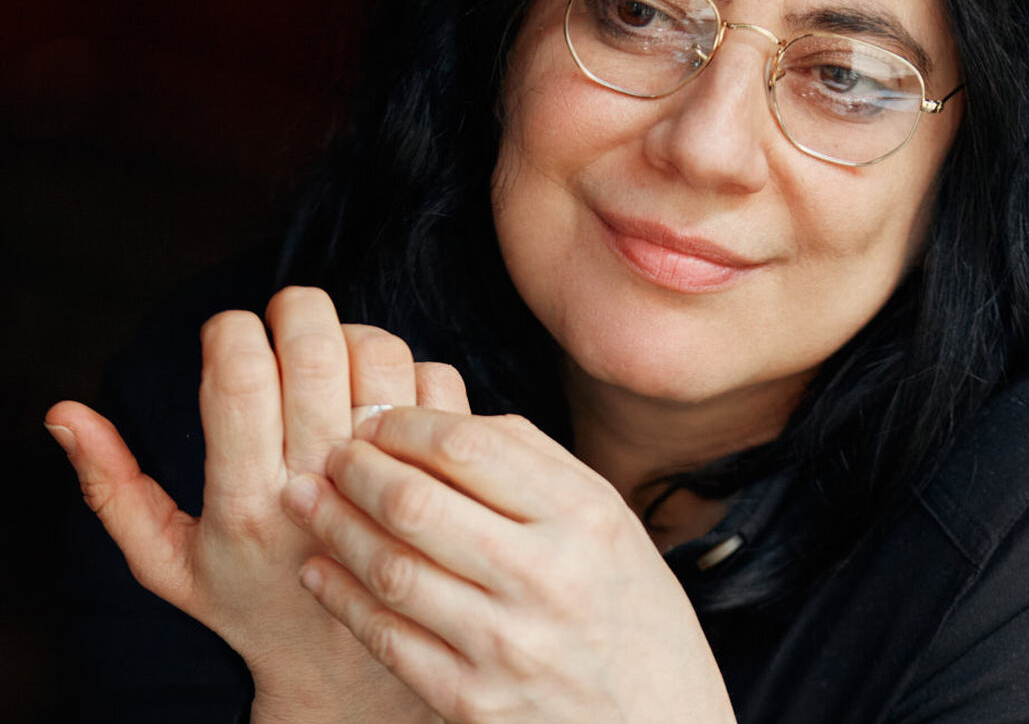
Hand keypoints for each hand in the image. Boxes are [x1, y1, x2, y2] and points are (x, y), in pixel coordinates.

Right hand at [46, 286, 441, 722]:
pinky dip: (411, 368)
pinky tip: (384, 392)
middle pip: (315, 351)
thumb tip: (64, 414)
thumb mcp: (166, 563)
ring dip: (355, 334)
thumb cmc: (249, 603)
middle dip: (296, 309)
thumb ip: (114, 489)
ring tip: (334, 355)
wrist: (346, 668)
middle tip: (287, 316)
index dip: (231, 330)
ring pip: (380, 355)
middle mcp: (320, 489)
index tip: (230, 332)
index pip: (238, 381)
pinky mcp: (439, 477)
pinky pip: (436, 382)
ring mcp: (387, 482)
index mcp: (245, 502)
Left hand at [281, 403, 737, 723]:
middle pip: (417, 503)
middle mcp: (548, 576)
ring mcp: (507, 644)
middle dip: (357, 469)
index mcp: (586, 517)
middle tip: (334, 454)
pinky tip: (319, 569)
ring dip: (335, 525)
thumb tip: (441, 425)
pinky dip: (342, 597)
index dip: (405, 425)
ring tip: (308, 497)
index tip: (380, 420)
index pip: (469, 447)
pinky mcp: (474, 702)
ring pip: (392, 568)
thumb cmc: (634, 614)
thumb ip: (536, 467)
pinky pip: (388, 638)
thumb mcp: (613, 524)